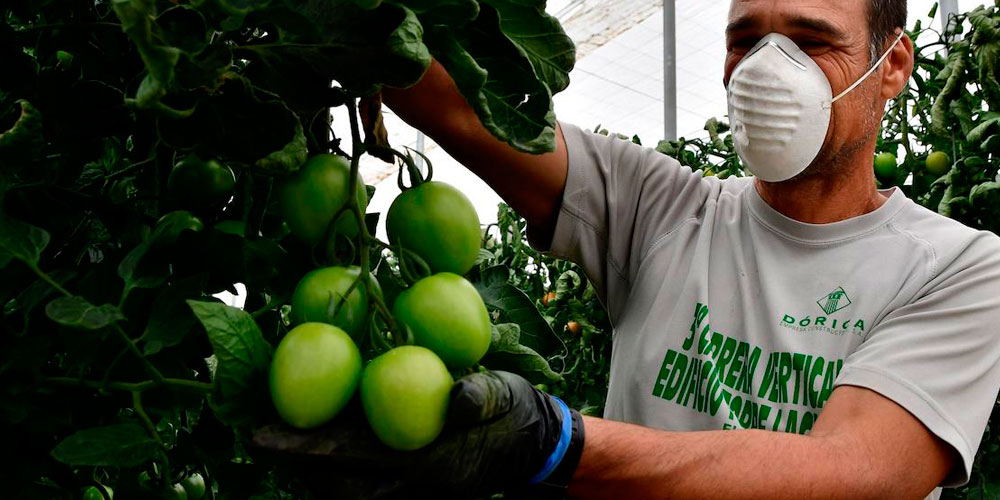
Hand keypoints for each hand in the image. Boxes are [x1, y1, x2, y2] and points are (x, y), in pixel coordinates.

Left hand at [252, 370, 584, 498]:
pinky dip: (332, 476)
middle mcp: (414, 490)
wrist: (534, 449)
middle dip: (295, 466)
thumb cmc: (514, 413)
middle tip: (256, 437)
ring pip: (346, 496)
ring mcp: (413, 498)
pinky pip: (361, 492)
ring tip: (279, 445)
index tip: (262, 434)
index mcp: (431, 465)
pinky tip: (317, 452)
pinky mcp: (412, 496)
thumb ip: (478, 396)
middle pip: (339, 487)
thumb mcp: (503, 394)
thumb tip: (453, 397)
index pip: (356, 457)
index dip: (307, 447)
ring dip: (310, 473)